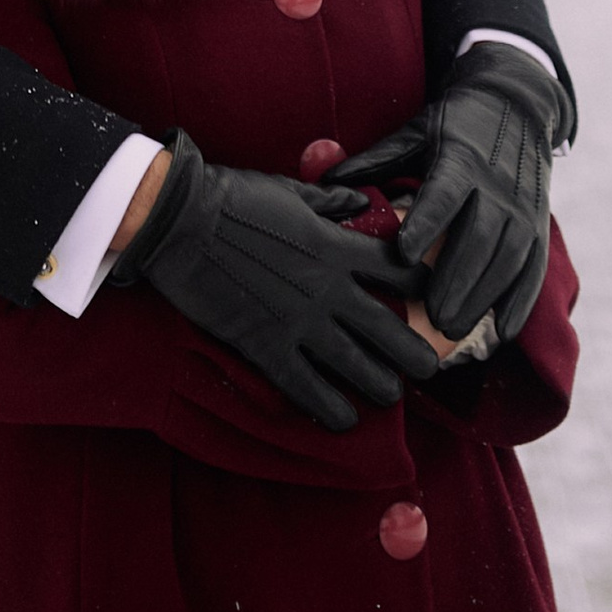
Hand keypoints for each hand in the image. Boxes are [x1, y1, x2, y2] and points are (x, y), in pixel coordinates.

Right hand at [109, 130, 442, 430]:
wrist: (181, 221)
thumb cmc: (235, 197)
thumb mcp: (291, 192)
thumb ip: (331, 203)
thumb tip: (363, 202)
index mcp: (334, 246)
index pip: (397, 269)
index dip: (420, 286)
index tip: (430, 300)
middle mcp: (326, 287)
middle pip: (387, 328)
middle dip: (415, 353)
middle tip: (430, 369)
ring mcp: (298, 320)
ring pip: (355, 364)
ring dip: (380, 385)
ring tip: (391, 395)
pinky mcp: (266, 346)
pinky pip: (306, 387)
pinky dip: (329, 408)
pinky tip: (343, 420)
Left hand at [325, 43, 560, 339]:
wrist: (517, 105)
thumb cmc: (455, 125)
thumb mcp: (417, 131)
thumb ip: (378, 160)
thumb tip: (330, 180)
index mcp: (461, 158)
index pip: (444, 194)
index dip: (426, 224)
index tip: (403, 255)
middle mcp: (497, 184)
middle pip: (477, 236)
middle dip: (455, 279)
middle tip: (429, 319)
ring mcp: (523, 207)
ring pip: (507, 258)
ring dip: (482, 296)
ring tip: (450, 328)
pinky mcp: (539, 224)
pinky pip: (534, 266)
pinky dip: (521, 300)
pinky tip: (502, 328)